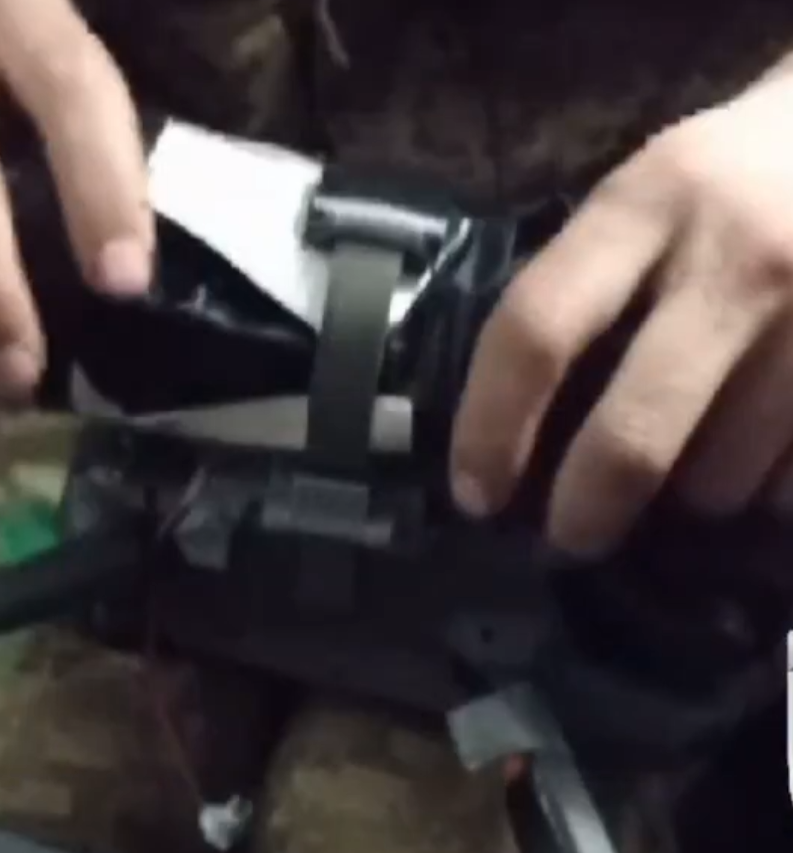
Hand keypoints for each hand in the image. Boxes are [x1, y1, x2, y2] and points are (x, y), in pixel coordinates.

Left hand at [451, 69, 792, 557]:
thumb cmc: (737, 171)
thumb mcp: (647, 192)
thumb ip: (588, 282)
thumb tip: (520, 418)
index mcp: (644, 206)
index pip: (535, 331)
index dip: (490, 426)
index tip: (474, 493)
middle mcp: (734, 258)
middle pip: (632, 431)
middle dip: (587, 509)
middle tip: (571, 536)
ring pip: (724, 472)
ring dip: (687, 498)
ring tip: (680, 478)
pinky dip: (763, 491)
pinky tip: (755, 464)